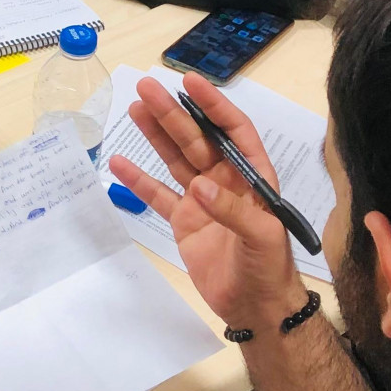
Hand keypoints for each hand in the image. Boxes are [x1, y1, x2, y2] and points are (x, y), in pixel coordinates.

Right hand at [107, 73, 307, 330]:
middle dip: (173, 113)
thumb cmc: (270, 268)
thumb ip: (232, 210)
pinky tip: (120, 162)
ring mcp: (202, 200)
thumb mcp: (262, 237)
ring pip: (176, 160)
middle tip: (147, 88)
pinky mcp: (184, 222)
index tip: (190, 83)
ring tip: (134, 108)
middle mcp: (226, 181)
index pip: (233, 130)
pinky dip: (139, 180)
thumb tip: (198, 186)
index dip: (213, 105)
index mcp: (252, 177)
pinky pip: (159, 196)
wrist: (257, 307)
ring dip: (156, 135)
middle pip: (196, 140)